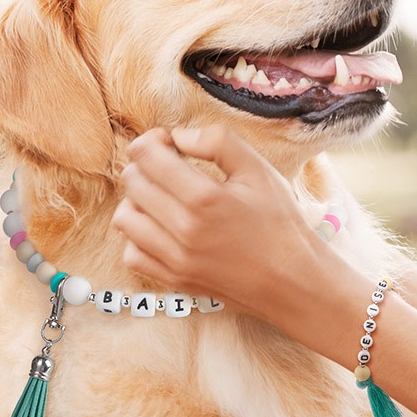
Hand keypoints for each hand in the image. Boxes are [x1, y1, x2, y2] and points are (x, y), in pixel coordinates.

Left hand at [113, 125, 332, 319]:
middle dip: (146, 166)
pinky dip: (140, 237)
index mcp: (205, 197)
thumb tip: (179, 136)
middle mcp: (183, 229)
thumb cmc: (279, 222)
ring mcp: (175, 259)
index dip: (151, 140)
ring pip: (125, 218)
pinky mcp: (173, 280)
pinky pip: (132, 253)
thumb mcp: (259, 170)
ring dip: (138, 200)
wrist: (292, 279)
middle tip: (169, 167)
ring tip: (163, 197)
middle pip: (133, 182)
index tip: (167, 142)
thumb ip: (218, 142)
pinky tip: (163, 228)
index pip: (146, 156)